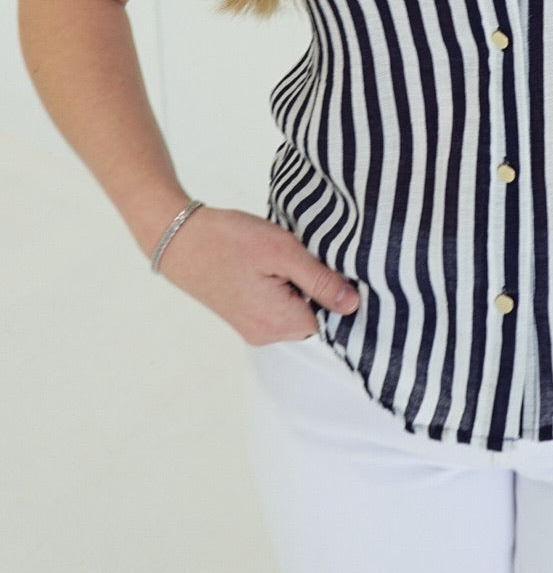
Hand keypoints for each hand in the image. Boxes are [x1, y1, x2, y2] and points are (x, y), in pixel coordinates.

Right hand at [154, 205, 360, 343]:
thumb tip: (352, 304)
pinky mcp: (245, 315)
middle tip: (302, 254)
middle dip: (317, 286)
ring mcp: (254, 327)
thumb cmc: (228, 241)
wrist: (179, 238)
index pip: (331, 319)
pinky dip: (282, 285)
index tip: (330, 264)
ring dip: (299, 284)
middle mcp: (267, 335)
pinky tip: (270, 262)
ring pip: (297, 309)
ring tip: (282, 256)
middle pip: (314, 316)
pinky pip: (278, 305)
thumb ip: (320, 280)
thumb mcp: (283, 251)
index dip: (337, 290)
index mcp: (279, 323)